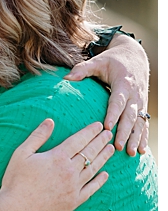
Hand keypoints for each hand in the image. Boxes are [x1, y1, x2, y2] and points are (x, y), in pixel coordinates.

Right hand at [0, 119, 113, 210]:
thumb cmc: (15, 182)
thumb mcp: (21, 155)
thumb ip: (37, 137)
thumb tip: (50, 121)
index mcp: (57, 157)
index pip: (79, 140)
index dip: (90, 132)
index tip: (99, 125)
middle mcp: (70, 170)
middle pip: (89, 152)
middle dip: (100, 141)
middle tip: (109, 133)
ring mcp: (74, 186)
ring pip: (93, 168)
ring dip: (103, 157)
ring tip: (110, 149)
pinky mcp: (75, 200)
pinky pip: (92, 188)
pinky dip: (100, 180)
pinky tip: (105, 174)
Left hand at [66, 32, 150, 154]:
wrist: (135, 57)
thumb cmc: (112, 61)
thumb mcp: (98, 62)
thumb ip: (83, 69)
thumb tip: (66, 77)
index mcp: (123, 84)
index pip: (118, 101)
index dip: (114, 114)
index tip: (107, 127)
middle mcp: (134, 95)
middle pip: (130, 116)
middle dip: (124, 132)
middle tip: (117, 146)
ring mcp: (140, 102)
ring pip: (139, 123)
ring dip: (135, 138)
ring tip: (130, 153)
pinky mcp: (142, 107)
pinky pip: (144, 124)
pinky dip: (143, 137)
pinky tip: (140, 151)